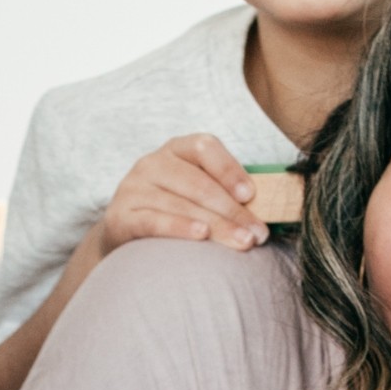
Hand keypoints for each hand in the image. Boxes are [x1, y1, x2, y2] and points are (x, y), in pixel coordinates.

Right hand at [91, 132, 269, 258]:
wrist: (127, 232)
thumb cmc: (176, 210)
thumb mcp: (198, 191)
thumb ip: (227, 193)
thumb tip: (270, 209)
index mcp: (176, 149)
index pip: (204, 147)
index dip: (230, 169)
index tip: (251, 195)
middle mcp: (152, 163)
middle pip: (197, 183)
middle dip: (232, 210)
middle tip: (257, 234)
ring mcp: (133, 188)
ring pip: (180, 205)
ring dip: (216, 225)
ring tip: (242, 242)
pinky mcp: (119, 216)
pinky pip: (153, 222)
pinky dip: (178, 228)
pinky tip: (200, 235)